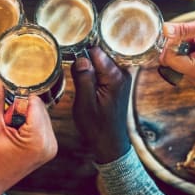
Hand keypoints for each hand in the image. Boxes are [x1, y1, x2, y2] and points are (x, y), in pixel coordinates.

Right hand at [0, 68, 57, 194]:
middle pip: (37, 107)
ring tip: (6, 133)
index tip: (2, 106)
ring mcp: (50, 148)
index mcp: (38, 138)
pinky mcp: (46, 150)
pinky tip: (12, 136)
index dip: (15, 99)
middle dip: (18, 109)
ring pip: (38, 115)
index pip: (33, 100)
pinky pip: (38, 125)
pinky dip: (25, 125)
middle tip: (3, 124)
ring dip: (21, 117)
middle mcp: (50, 143)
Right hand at [71, 47, 131, 163]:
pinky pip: (103, 70)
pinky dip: (94, 74)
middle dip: (86, 61)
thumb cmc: (96, 127)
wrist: (110, 143)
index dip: (81, 55)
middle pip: (99, 54)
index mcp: (115, 77)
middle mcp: (122, 73)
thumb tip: (81, 57)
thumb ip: (83, 78)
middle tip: (75, 75)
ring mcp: (122, 77)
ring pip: (100, 62)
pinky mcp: (118, 82)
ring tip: (82, 83)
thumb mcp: (85, 103)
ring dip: (89, 69)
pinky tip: (88, 86)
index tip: (72, 63)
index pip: (96, 51)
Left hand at [159, 9, 194, 85]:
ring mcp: (192, 75)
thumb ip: (182, 29)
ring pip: (168, 60)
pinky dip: (177, 49)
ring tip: (193, 41)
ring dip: (176, 47)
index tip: (182, 33)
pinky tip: (190, 44)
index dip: (171, 43)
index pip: (170, 60)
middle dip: (173, 46)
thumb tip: (165, 30)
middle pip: (168, 62)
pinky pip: (172, 59)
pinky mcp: (188, 70)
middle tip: (189, 36)